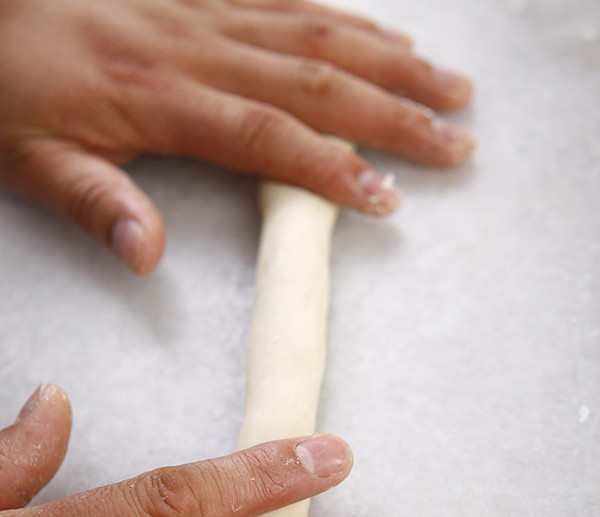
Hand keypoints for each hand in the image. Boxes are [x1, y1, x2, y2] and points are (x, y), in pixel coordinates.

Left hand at [0, 0, 473, 273]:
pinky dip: (345, 14)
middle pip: (315, 78)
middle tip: (460, 139)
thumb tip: (149, 258)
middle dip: (396, 110)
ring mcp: (203, 4)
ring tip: (451, 85)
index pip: (265, 136)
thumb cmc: (4, 91)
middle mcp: (195, 42)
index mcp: (158, 94)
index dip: (332, 166)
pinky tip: (386, 31)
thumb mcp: (32, 161)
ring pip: (316, 30)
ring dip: (390, 59)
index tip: (391, 197)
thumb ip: (95, 205)